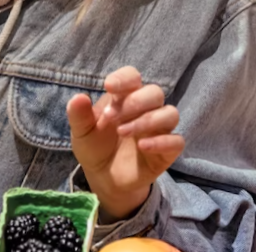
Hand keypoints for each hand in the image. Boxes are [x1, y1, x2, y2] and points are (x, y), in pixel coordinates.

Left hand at [67, 67, 184, 220]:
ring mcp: (159, 129)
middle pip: (155, 92)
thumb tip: (78, 98)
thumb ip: (79, 115)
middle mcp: (146, 109)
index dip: (124, 78)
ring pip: (170, 113)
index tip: (109, 86)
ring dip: (147, 120)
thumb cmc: (95, 146)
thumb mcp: (82, 132)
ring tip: (123, 132)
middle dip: (135, 101)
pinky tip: (142, 146)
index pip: (133, 77)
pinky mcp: (167, 151)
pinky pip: (177, 141)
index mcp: (125, 97)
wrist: (103, 178)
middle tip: (112, 117)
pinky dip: (162, 141)